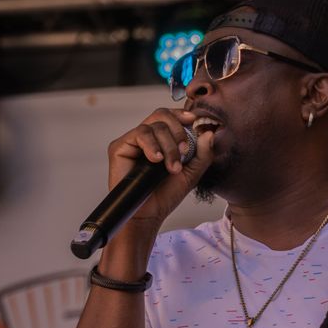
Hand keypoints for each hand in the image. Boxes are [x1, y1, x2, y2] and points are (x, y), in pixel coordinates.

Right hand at [106, 107, 214, 227]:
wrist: (150, 213)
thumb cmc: (167, 194)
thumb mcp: (192, 173)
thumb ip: (203, 153)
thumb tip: (208, 132)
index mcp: (162, 139)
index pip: (170, 116)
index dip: (181, 114)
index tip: (193, 120)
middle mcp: (147, 137)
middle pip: (162, 115)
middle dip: (178, 132)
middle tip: (184, 152)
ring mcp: (133, 141)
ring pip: (153, 126)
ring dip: (168, 145)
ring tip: (171, 166)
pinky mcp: (120, 147)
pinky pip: (138, 134)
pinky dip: (151, 145)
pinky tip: (156, 159)